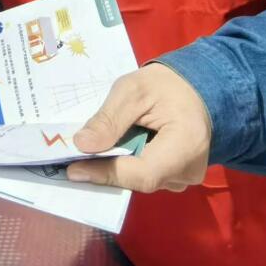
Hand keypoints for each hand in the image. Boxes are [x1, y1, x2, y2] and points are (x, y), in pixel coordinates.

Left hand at [66, 63, 211, 192]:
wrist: (194, 90)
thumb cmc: (165, 85)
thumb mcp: (132, 90)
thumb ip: (109, 118)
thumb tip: (82, 145)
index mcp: (187, 144)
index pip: (143, 173)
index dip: (106, 173)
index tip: (73, 169)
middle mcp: (190, 170)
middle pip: (138, 180)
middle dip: (104, 169)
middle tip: (71, 159)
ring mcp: (185, 178)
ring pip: (139, 180)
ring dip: (113, 166)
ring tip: (90, 151)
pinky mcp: (176, 177)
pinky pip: (144, 176)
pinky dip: (124, 164)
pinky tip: (110, 150)